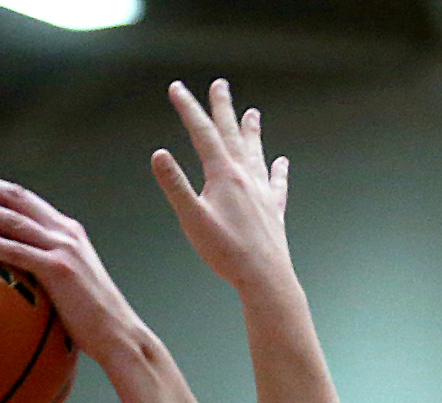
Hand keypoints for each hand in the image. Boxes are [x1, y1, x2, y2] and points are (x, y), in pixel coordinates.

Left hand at [0, 167, 147, 367]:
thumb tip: (12, 270)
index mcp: (67, 231)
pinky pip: (16, 252)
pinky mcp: (59, 271)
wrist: (119, 335)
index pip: (24, 198)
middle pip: (15, 197)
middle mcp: (65, 232)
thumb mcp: (68, 280)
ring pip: (12, 219)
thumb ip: (44, 264)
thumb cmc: (90, 316)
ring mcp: (63, 249)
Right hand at [152, 79, 293, 292]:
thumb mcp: (191, 218)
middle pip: (232, 134)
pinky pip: (276, 183)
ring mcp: (262, 192)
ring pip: (256, 153)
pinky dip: (278, 170)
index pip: (202, 133)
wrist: (265, 277)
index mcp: (223, 175)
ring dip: (252, 131)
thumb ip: (175, 185)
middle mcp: (246, 177)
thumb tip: (159, 155)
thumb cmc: (226, 252)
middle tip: (220, 85)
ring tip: (253, 113)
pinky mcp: (273, 210)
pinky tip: (282, 161)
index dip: (188, 108)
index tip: (177, 88)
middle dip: (223, 108)